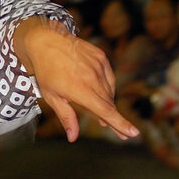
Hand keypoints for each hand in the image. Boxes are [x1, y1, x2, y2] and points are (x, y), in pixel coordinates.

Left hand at [14, 18, 138, 141]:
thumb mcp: (51, 96)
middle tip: (121, 134)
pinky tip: (98, 91)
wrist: (45, 41)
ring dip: (107, 103)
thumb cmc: (46, 71)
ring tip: (100, 110)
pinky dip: (106, 87)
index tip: (133, 133)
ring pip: (109, 91)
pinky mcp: (101, 57)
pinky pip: (109, 77)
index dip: (120, 123)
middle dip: (114, 119)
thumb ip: (66, 117)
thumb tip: (73, 138)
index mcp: (79, 90)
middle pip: (109, 103)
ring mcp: (98, 66)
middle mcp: (92, 78)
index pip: (105, 111)